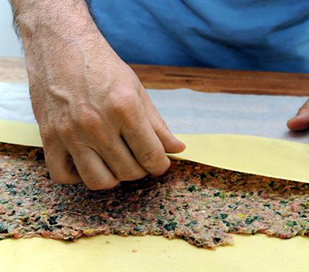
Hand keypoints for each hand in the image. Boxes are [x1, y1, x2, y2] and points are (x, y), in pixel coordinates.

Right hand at [29, 45, 184, 189]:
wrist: (60, 44)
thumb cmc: (102, 66)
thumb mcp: (136, 90)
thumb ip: (157, 124)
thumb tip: (177, 148)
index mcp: (125, 109)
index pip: (151, 155)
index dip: (160, 165)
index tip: (159, 164)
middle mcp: (97, 124)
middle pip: (128, 171)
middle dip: (140, 170)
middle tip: (138, 158)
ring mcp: (70, 133)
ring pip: (98, 181)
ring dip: (114, 178)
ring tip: (116, 163)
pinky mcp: (48, 136)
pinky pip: (62, 175)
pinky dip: (78, 177)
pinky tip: (87, 163)